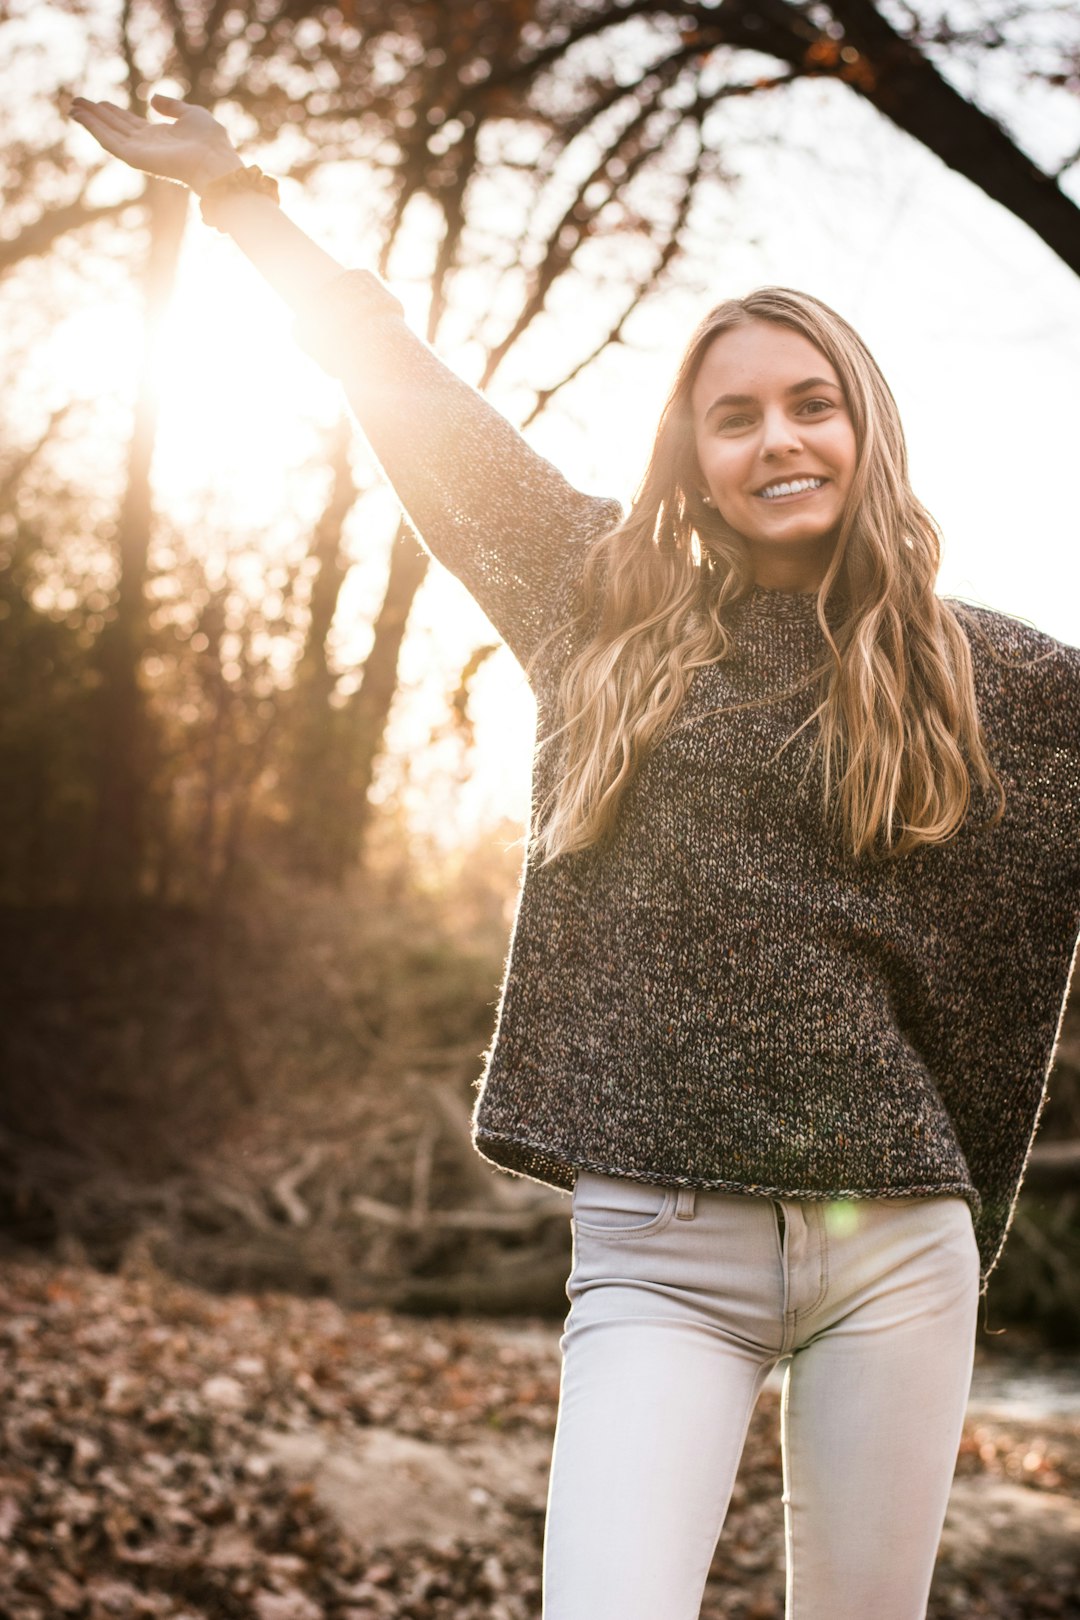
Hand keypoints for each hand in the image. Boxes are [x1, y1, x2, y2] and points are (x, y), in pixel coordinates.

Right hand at [69, 93, 243, 193]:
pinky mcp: (136, 158)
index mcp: (159, 137)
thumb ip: (172, 107)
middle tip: (76, 102)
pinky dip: (94, 129)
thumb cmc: (211, 141)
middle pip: (114, 127)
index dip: (113, 112)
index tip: (98, 102)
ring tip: (72, 108)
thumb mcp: (191, 114)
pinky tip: (81, 118)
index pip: (129, 123)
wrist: (215, 161)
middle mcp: (147, 145)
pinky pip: (109, 142)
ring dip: (90, 121)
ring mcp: (140, 152)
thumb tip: (152, 99)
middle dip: (95, 115)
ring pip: (108, 134)